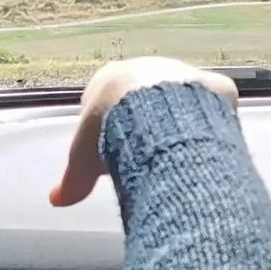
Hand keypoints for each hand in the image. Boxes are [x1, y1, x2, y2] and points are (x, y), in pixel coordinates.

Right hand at [48, 57, 238, 207]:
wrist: (155, 116)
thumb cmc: (108, 132)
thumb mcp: (82, 161)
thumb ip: (71, 181)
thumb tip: (56, 200)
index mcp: (112, 78)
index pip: (109, 103)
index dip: (112, 130)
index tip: (117, 155)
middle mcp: (149, 68)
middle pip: (148, 100)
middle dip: (149, 126)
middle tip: (151, 159)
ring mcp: (185, 73)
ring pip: (183, 100)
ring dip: (181, 124)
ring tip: (180, 157)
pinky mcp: (215, 86)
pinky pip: (214, 105)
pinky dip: (212, 123)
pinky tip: (207, 147)